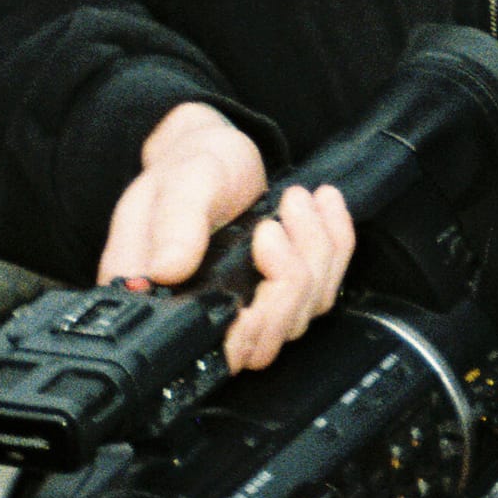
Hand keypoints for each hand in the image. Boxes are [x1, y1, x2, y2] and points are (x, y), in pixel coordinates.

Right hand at [96, 99, 355, 371]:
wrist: (217, 151)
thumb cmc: (188, 165)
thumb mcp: (177, 182)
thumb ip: (174, 224)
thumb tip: (167, 269)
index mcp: (161, 297)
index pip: (202, 346)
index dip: (240, 331)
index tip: (261, 273)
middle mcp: (204, 313)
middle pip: (263, 342)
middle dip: (286, 280)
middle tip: (275, 223)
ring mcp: (249, 309)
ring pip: (300, 316)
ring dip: (313, 253)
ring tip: (297, 199)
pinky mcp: (284, 295)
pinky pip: (326, 289)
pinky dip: (336, 244)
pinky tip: (326, 206)